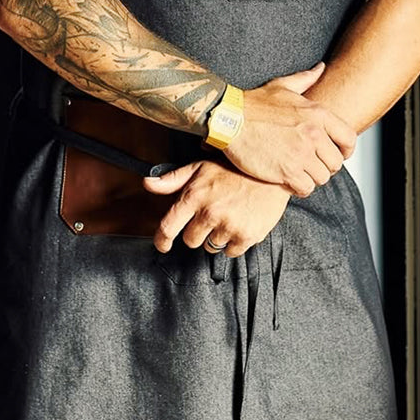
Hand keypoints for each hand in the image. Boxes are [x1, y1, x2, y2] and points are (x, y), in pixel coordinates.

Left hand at [144, 160, 290, 256]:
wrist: (272, 172)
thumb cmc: (234, 169)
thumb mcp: (201, 168)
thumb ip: (172, 179)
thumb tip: (148, 183)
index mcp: (195, 196)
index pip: (168, 227)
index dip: (162, 240)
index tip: (163, 245)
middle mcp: (210, 213)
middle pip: (191, 241)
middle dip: (198, 231)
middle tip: (211, 216)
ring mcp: (229, 226)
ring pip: (211, 247)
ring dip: (216, 236)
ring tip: (229, 216)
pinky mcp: (247, 236)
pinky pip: (231, 251)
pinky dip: (233, 242)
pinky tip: (240, 223)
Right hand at [222, 62, 356, 196]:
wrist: (228, 118)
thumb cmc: (253, 103)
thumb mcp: (282, 86)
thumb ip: (305, 78)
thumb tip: (321, 68)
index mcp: (317, 114)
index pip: (349, 139)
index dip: (346, 150)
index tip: (338, 154)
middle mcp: (313, 134)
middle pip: (336, 163)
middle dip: (325, 166)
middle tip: (310, 164)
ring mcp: (301, 153)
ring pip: (322, 178)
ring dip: (311, 178)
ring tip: (298, 171)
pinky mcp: (287, 171)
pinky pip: (306, 189)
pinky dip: (298, 188)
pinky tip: (288, 179)